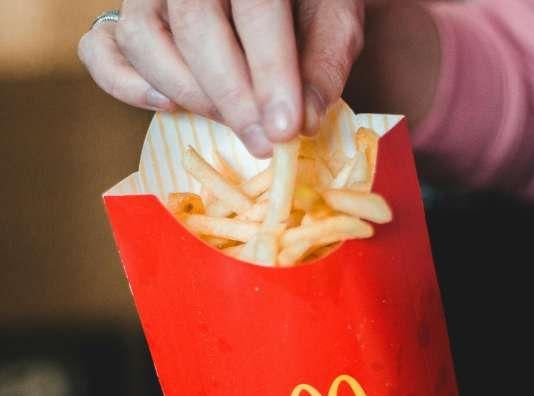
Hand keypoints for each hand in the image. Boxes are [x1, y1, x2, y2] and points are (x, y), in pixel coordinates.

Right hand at [78, 0, 365, 156]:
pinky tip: (168, 106)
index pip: (255, 12)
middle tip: (264, 144)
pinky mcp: (125, 15)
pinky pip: (100, 47)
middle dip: (232, 98)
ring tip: (231, 122)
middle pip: (195, 29)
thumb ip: (324, 63)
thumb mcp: (334, 19)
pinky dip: (124, 83)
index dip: (269, 75)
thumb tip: (302, 120)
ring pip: (143, 38)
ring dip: (187, 92)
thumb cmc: (308, 1)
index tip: (285, 129)